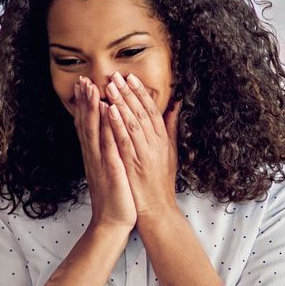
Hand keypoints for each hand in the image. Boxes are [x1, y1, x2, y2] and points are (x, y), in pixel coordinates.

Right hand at [66, 77, 134, 232]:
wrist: (112, 222)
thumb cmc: (115, 195)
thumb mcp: (111, 169)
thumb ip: (109, 151)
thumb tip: (109, 135)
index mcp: (95, 155)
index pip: (87, 125)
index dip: (84, 105)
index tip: (84, 84)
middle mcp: (94, 156)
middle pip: (86, 124)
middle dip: (85, 101)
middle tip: (83, 80)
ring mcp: (101, 164)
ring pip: (94, 133)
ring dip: (93, 111)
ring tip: (92, 91)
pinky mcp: (111, 173)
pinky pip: (109, 150)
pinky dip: (108, 133)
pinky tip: (109, 119)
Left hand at [103, 73, 181, 223]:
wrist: (157, 210)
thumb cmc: (160, 183)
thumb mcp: (170, 153)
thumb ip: (172, 128)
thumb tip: (175, 105)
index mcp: (163, 141)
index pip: (152, 111)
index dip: (141, 93)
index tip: (131, 78)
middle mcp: (155, 145)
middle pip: (141, 113)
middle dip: (128, 92)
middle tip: (116, 75)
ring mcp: (144, 154)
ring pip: (132, 122)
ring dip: (121, 103)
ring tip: (109, 86)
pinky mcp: (134, 164)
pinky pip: (124, 140)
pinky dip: (116, 124)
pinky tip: (109, 110)